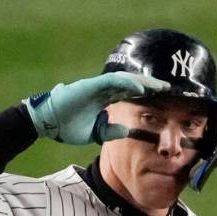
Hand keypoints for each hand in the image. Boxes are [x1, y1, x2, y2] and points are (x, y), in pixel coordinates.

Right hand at [23, 72, 169, 144]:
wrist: (48, 124)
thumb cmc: (67, 127)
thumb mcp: (95, 133)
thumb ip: (111, 131)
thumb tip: (127, 130)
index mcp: (104, 99)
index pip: (129, 93)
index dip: (145, 94)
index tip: (161, 97)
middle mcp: (103, 90)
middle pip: (131, 84)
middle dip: (150, 85)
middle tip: (168, 87)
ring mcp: (97, 86)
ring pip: (125, 80)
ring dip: (143, 82)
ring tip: (159, 86)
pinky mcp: (91, 86)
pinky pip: (113, 82)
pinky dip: (127, 84)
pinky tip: (140, 89)